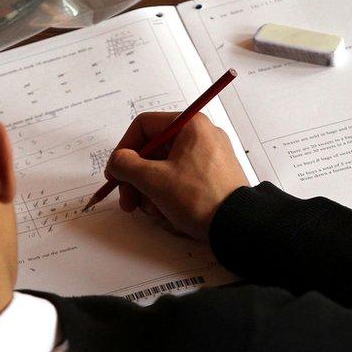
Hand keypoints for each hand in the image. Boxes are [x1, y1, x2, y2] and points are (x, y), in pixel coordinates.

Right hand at [105, 111, 248, 240]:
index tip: (115, 172)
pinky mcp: (212, 176)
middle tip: (128, 201)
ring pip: (164, 168)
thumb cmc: (198, 197)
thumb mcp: (153, 179)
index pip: (144, 126)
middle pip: (153, 150)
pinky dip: (168, 196)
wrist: (236, 225)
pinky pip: (180, 180)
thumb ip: (126, 165)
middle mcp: (201, 136)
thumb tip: (116, 162)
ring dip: (150, 191)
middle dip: (136, 179)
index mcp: (190, 125)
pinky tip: (168, 214)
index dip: (124, 149)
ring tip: (153, 212)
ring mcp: (208, 157)